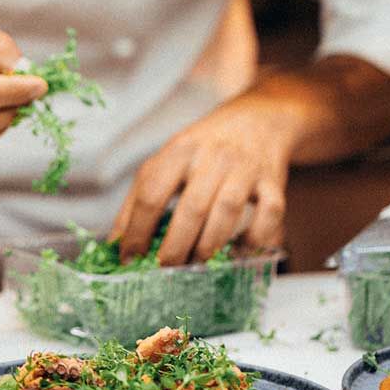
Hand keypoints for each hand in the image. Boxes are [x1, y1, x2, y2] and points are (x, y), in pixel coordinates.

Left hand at [111, 94, 299, 264]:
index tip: (130, 258)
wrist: (257, 120)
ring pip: (227, 211)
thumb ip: (139, 199)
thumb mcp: (167, 161)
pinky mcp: (273, 182)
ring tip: (196, 265)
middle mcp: (212, 157)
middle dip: (175, 246)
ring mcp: (245, 169)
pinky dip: (253, 239)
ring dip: (209, 245)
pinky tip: (237, 252)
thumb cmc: (204, 148)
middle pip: (191, 206)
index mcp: (179, 151)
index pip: (151, 192)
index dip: (137, 229)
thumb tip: (115, 245)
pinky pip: (268, 214)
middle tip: (165, 269)